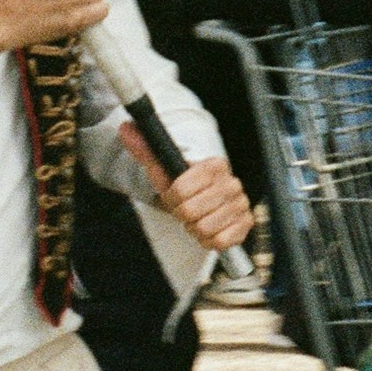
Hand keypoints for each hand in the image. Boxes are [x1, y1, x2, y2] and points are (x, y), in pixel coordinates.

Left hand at [132, 135, 252, 252]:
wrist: (206, 200)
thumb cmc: (184, 186)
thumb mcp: (164, 168)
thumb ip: (146, 149)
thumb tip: (126, 128)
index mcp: (213, 165)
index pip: (180, 190)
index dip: (171, 197)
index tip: (173, 194)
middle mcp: (231, 183)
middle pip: (190, 212)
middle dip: (181, 214)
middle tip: (184, 209)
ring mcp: (241, 205)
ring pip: (204, 229)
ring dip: (194, 228)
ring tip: (197, 218)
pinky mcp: (246, 224)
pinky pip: (220, 242)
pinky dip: (209, 240)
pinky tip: (210, 228)